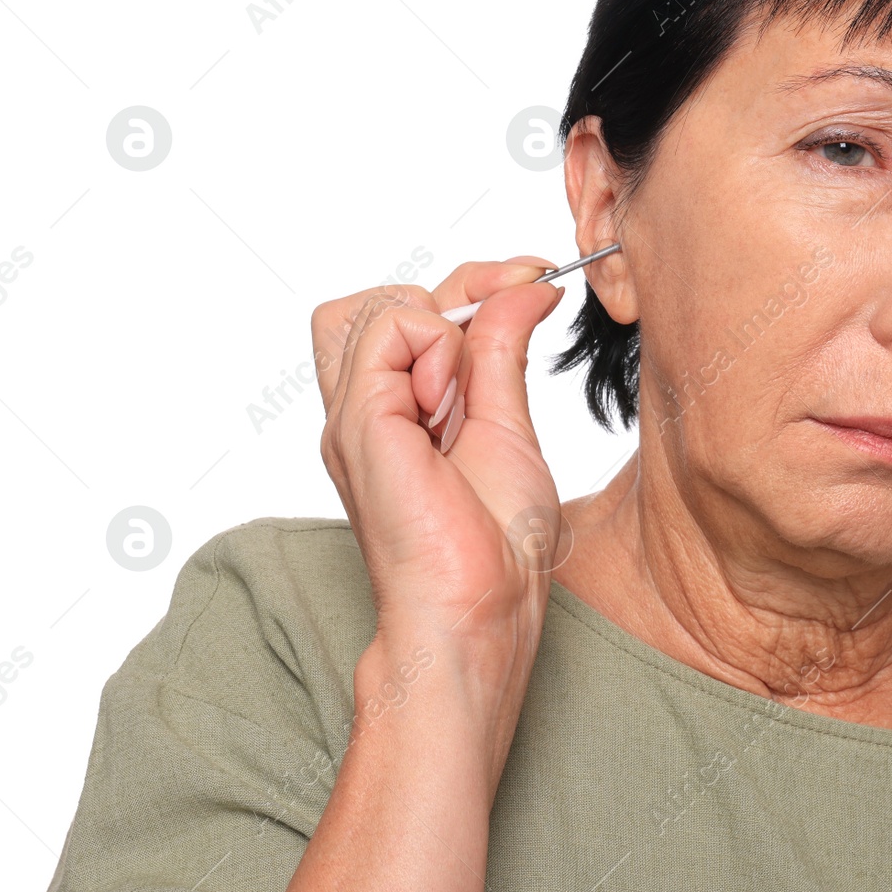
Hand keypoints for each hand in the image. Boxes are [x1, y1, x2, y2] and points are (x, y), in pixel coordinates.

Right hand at [311, 258, 567, 699]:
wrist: (478, 609)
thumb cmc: (494, 547)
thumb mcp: (510, 425)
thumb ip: (503, 352)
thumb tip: (526, 289)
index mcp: (400, 410)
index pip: (415, 308)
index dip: (477, 283)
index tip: (536, 282)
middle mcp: (368, 408)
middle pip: (383, 299)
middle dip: (459, 289)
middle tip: (510, 317)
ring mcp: (355, 415)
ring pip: (374, 305)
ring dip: (440, 326)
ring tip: (464, 395)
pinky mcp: (358, 422)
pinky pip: (384, 330)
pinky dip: (431, 345)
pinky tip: (449, 403)